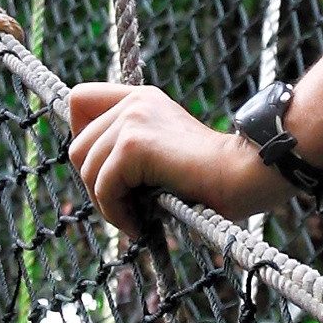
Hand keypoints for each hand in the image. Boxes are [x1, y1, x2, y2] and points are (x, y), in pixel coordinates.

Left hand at [65, 83, 289, 240]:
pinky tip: (141, 225)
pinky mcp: (134, 146)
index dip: (81, 136)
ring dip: (106, 204)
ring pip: (87, 169)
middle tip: (125, 205)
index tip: (105, 168)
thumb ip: (130, 148)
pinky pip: (104, 187)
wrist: (245, 174)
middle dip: (94, 183)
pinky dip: (117, 213)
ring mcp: (132, 120)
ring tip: (136, 219)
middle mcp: (133, 102)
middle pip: (77, 145)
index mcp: (140, 98)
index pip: (80, 100)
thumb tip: (89, 172)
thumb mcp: (163, 151)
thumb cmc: (212, 176)